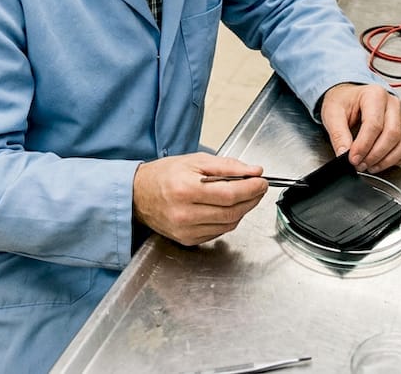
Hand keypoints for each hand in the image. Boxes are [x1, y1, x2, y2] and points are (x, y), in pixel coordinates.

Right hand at [132, 153, 266, 245]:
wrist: (138, 195)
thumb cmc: (164, 175)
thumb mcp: (194, 161)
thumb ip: (226, 166)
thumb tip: (254, 171)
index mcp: (186, 190)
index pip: (230, 194)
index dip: (251, 188)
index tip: (262, 181)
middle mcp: (185, 214)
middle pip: (232, 212)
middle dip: (251, 199)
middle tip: (258, 188)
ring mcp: (185, 230)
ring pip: (228, 224)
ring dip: (242, 210)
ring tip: (244, 196)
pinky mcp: (187, 240)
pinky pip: (218, 232)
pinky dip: (229, 221)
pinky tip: (227, 208)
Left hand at [320, 83, 400, 172]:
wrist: (349, 97)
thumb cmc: (343, 101)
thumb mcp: (332, 113)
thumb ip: (338, 134)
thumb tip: (343, 154)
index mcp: (374, 95)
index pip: (374, 125)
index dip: (363, 146)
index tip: (353, 159)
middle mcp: (392, 104)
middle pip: (392, 134)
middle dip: (375, 155)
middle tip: (360, 165)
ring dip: (388, 159)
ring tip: (370, 166)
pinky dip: (398, 158)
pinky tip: (381, 162)